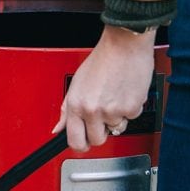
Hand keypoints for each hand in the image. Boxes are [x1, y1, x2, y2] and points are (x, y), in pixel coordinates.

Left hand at [52, 26, 155, 151]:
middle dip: (101, 132)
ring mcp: (112, 110)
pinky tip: (125, 92)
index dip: (81, 145)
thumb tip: (58, 129)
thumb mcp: (76, 84)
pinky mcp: (130, 108)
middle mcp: (92, 110)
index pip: (75, 141)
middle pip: (97, 140)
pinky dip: (130, 107)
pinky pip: (131, 117)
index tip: (85, 143)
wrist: (124, 45)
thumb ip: (66, 110)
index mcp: (76, 105)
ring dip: (117, 116)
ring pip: (116, 128)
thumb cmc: (102, 60)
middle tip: (104, 117)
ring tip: (115, 96)